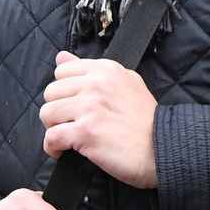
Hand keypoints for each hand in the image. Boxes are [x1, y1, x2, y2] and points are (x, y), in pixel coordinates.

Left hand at [40, 52, 158, 188]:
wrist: (162, 146)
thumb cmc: (146, 120)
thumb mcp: (125, 82)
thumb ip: (92, 70)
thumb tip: (61, 57)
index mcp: (105, 70)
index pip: (62, 71)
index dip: (65, 91)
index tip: (74, 105)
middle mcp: (96, 84)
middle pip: (51, 92)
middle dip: (57, 111)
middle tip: (71, 124)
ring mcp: (90, 107)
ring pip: (47, 113)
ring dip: (54, 128)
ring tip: (68, 137)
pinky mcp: (86, 132)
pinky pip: (51, 137)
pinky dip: (53, 148)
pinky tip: (63, 152)